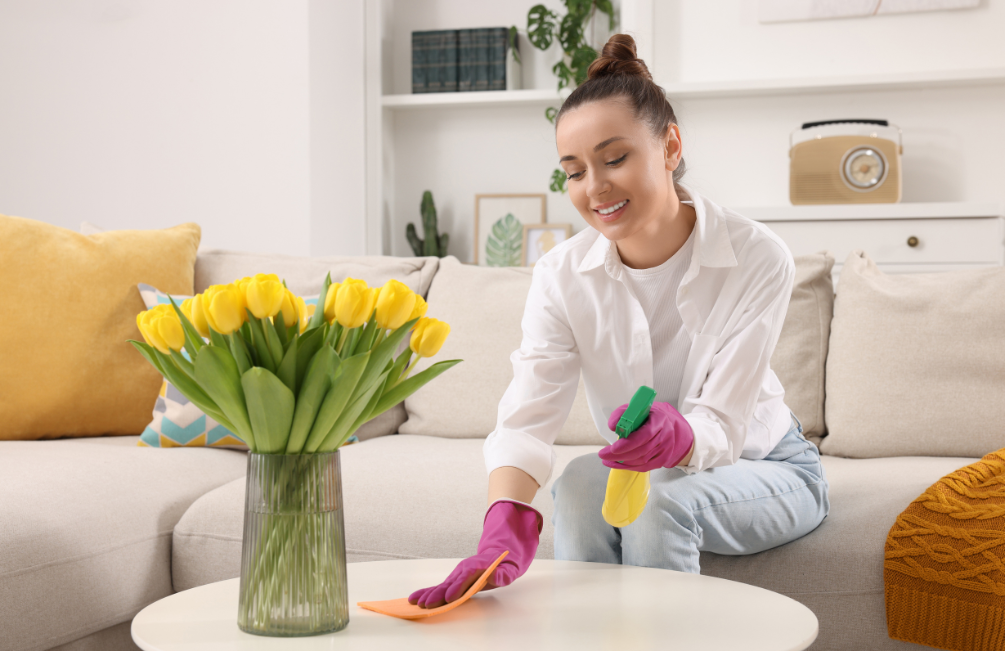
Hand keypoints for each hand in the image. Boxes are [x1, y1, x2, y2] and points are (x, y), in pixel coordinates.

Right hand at [408, 499, 541, 608]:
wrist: (499, 555)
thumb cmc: (504, 566)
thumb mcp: (509, 570)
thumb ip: (502, 575)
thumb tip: (494, 575)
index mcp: (477, 567)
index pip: (466, 578)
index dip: (457, 587)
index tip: (449, 597)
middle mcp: (464, 570)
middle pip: (450, 583)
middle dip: (437, 594)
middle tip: (426, 604)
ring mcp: (457, 574)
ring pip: (441, 585)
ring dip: (428, 594)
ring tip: (415, 602)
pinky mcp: (454, 580)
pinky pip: (440, 587)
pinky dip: (428, 592)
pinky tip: (416, 599)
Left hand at [598, 401, 693, 471]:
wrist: (668, 425)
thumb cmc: (648, 416)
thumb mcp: (635, 409)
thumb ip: (622, 414)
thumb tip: (613, 426)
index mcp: (660, 420)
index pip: (645, 435)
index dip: (629, 444)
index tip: (613, 448)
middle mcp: (665, 436)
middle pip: (642, 451)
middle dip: (620, 455)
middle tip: (603, 455)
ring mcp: (666, 450)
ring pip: (643, 461)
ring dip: (623, 463)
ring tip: (607, 460)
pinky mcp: (663, 459)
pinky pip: (645, 467)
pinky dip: (629, 467)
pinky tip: (618, 464)